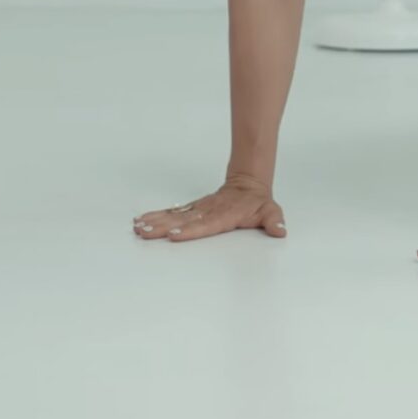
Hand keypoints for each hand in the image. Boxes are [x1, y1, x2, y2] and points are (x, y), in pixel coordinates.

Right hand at [133, 176, 285, 241]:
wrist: (247, 183)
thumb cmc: (258, 202)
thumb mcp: (270, 211)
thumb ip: (274, 221)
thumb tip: (280, 230)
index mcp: (224, 214)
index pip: (206, 223)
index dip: (191, 230)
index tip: (174, 235)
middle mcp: (207, 211)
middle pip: (183, 220)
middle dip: (163, 227)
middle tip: (146, 233)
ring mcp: (198, 209)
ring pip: (174, 215)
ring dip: (155, 222)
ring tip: (138, 228)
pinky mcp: (192, 208)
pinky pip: (172, 212)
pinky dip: (156, 216)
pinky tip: (141, 221)